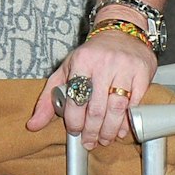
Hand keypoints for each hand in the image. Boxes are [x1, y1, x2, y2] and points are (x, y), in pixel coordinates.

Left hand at [26, 29, 157, 148]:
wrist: (121, 32)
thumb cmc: (92, 55)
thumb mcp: (66, 70)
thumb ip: (48, 98)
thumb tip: (33, 124)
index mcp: (82, 61)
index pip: (76, 98)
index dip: (74, 121)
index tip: (74, 131)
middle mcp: (104, 63)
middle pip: (96, 107)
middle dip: (92, 130)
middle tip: (89, 141)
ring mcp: (125, 68)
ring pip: (117, 108)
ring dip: (110, 129)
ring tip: (104, 139)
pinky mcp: (142, 73)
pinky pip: (135, 103)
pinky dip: (127, 121)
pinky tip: (121, 130)